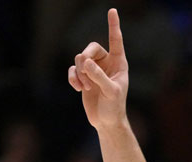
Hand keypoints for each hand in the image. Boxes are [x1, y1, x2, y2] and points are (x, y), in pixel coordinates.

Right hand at [69, 8, 128, 130]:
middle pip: (90, 48)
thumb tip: (85, 61)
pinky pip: (73, 69)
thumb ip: (99, 76)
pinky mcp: (83, 77)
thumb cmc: (114, 107)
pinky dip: (73, 78)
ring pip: (79, 59)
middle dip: (84, 59)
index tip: (112, 10)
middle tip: (86, 73)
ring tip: (85, 87)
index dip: (114, 25)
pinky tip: (78, 89)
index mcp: (119, 62)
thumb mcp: (110, 92)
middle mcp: (106, 63)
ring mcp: (94, 69)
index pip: (116, 40)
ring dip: (79, 73)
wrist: (106, 121)